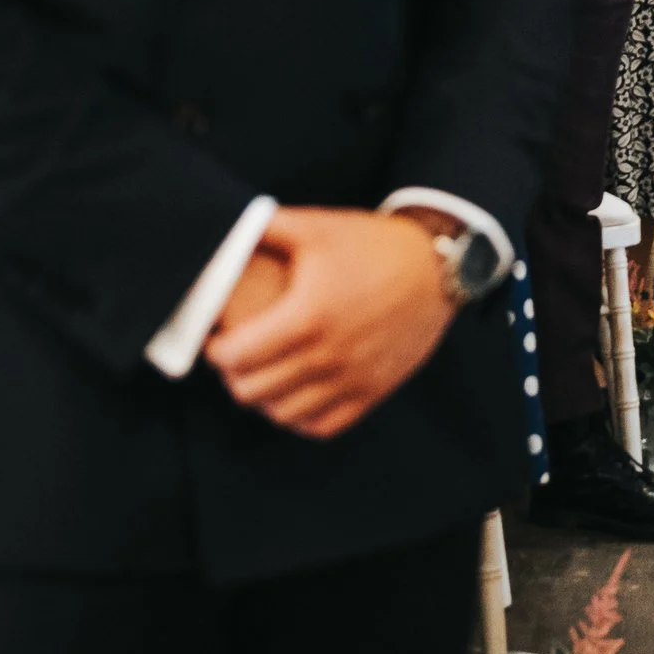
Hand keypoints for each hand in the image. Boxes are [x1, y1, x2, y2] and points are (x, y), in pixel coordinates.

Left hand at [205, 206, 456, 438]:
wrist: (438, 268)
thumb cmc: (373, 245)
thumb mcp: (316, 227)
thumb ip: (263, 228)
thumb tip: (221, 232)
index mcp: (307, 315)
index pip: (236, 356)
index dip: (214, 350)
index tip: (215, 337)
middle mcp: (328, 355)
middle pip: (252, 391)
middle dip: (232, 375)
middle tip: (234, 355)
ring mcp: (352, 378)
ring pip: (283, 414)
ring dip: (263, 398)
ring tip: (261, 375)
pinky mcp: (373, 391)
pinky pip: (322, 426)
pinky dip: (299, 417)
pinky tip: (294, 394)